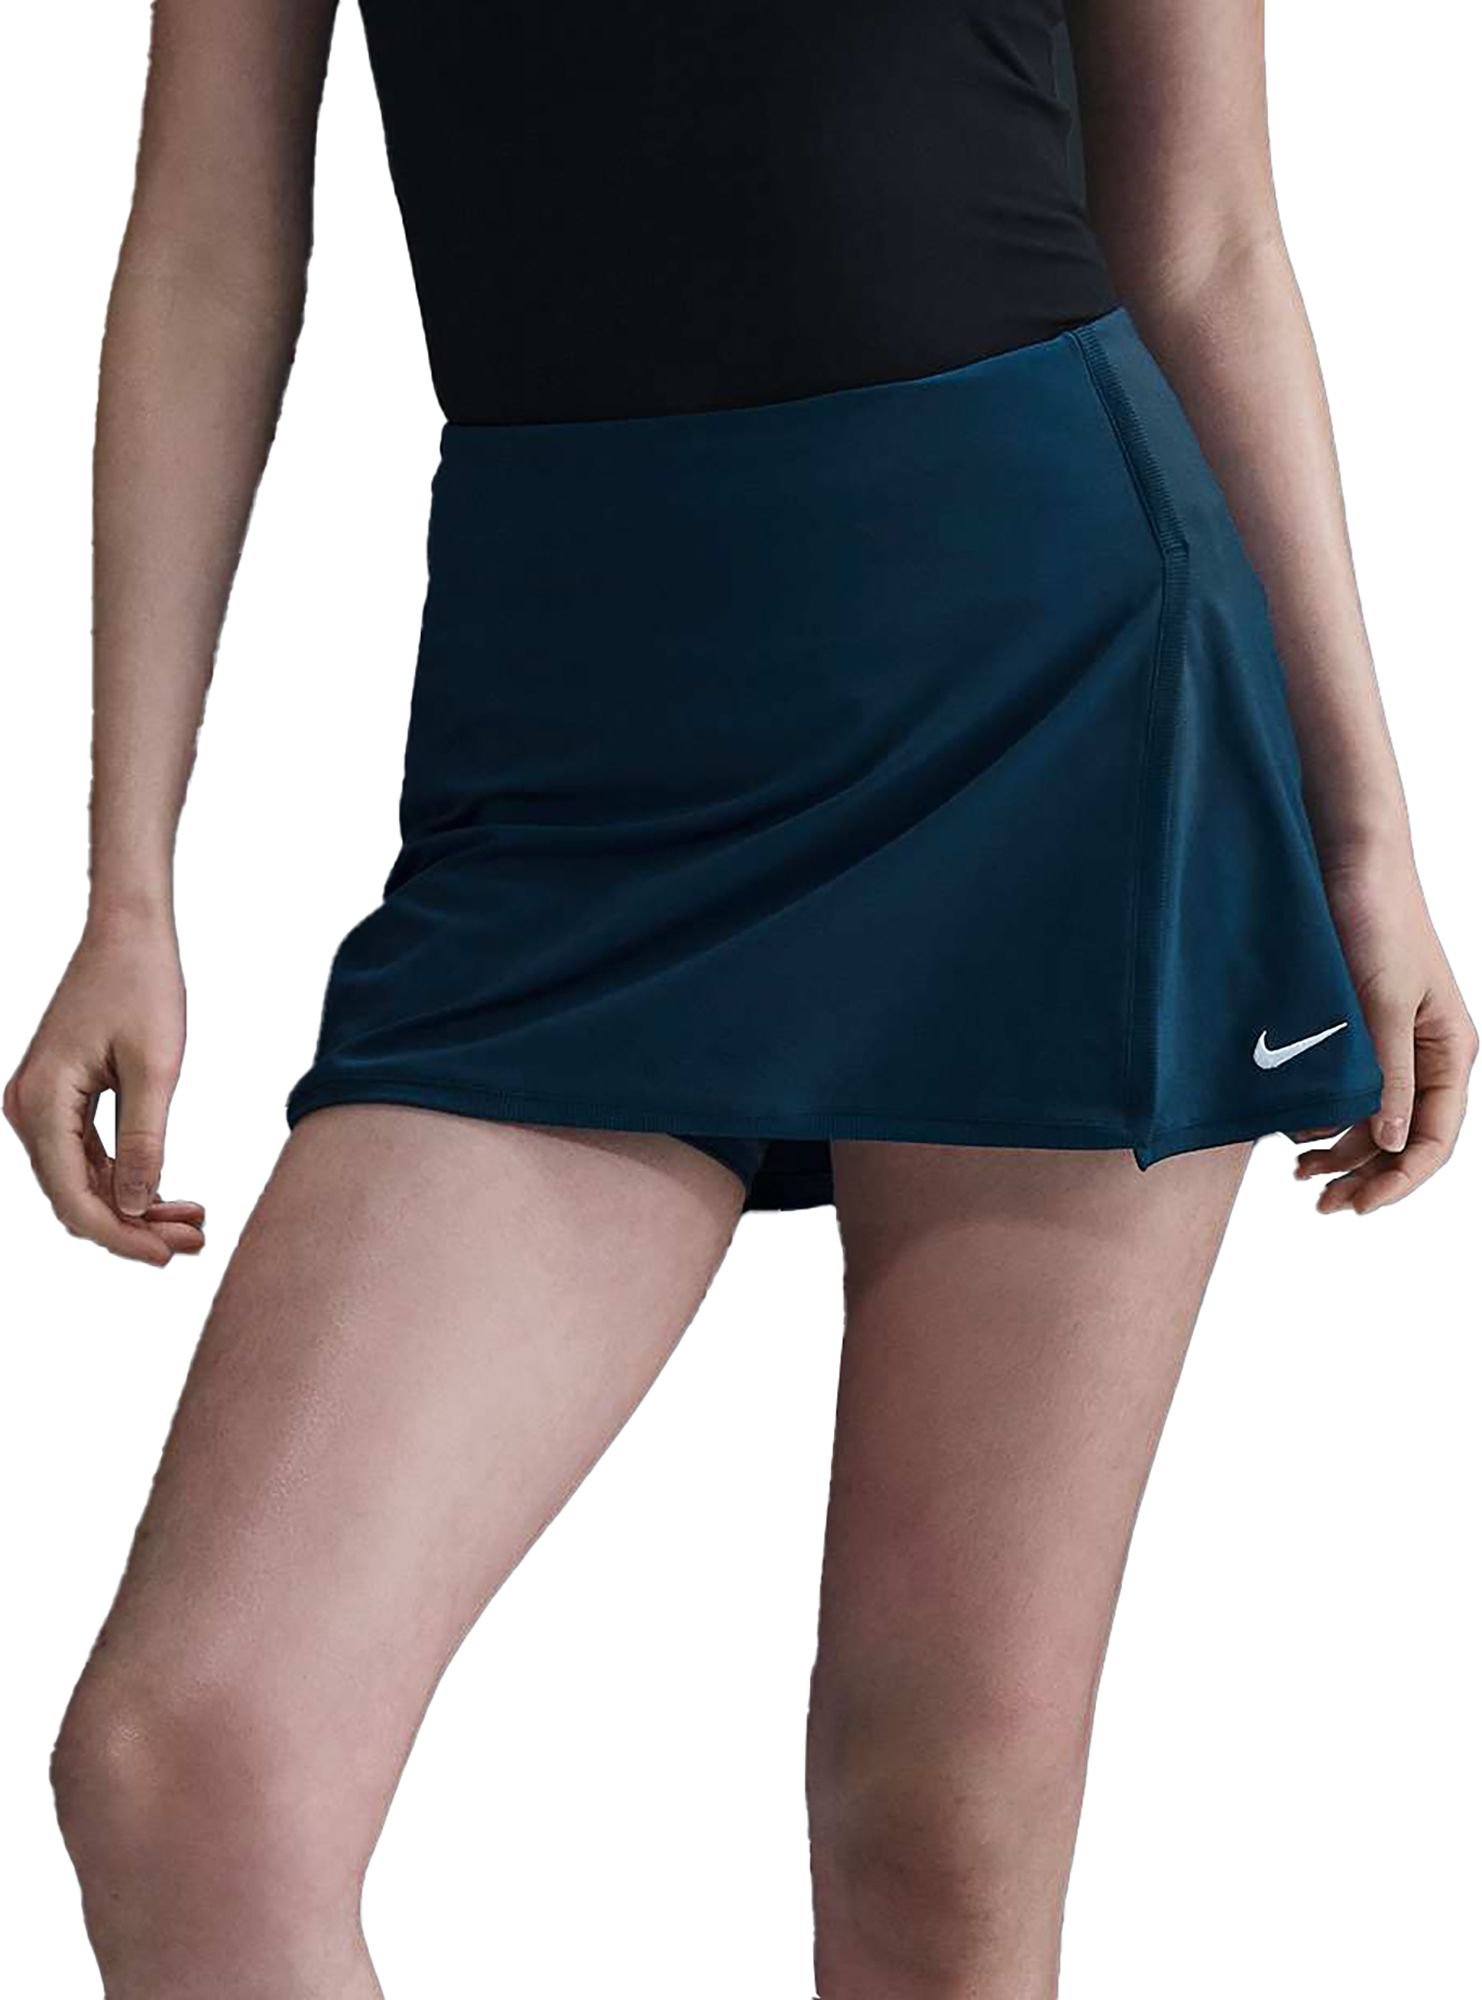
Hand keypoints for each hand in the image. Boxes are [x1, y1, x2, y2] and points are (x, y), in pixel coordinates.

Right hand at [4, 915, 204, 1262]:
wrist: (128, 933)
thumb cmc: (143, 987)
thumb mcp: (155, 1068)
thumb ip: (145, 1140)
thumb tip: (134, 1207)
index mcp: (41, 1102)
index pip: (73, 1196)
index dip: (120, 1236)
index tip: (168, 1256)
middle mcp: (27, 1109)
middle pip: (76, 1196)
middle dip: (134, 1227)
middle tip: (195, 1243)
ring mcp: (40, 1106)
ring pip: (84, 1181)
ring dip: (135, 1207)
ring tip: (194, 1225)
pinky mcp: (60, 1100)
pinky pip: (88, 1157)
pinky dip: (128, 1178)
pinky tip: (173, 1194)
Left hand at [1293, 843, 1475, 1212]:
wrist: (1347, 859)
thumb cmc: (1375, 921)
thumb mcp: (1381, 1003)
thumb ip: (1386, 1074)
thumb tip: (1390, 1143)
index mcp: (1449, 1051)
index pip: (1434, 1139)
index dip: (1398, 1180)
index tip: (1355, 1206)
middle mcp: (1426, 1054)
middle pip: (1402, 1138)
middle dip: (1364, 1174)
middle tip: (1319, 1204)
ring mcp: (1391, 1043)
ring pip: (1372, 1118)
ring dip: (1340, 1150)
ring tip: (1298, 1172)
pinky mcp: (1356, 1029)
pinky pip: (1349, 1089)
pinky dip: (1325, 1115)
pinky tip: (1293, 1128)